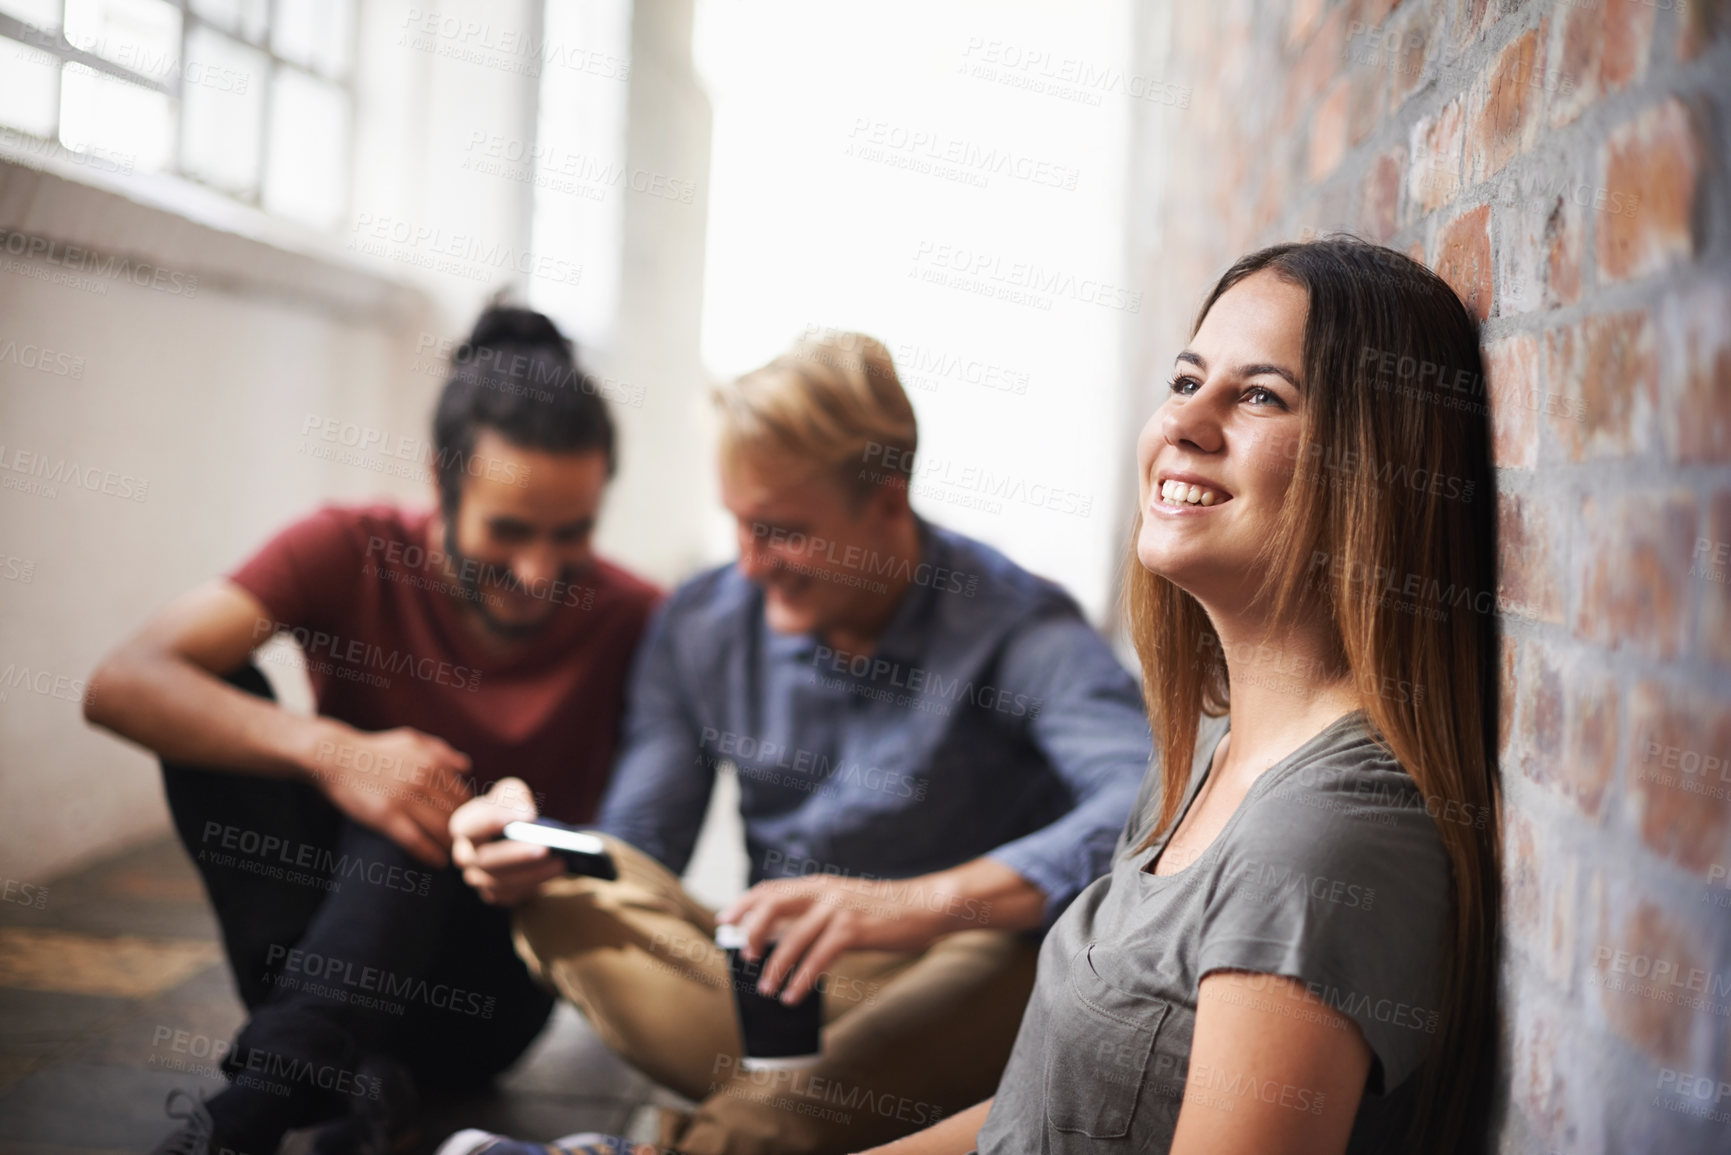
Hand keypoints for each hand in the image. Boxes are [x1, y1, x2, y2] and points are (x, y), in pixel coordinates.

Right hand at [306, 724, 472, 867]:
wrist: (336, 757)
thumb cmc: (376, 750)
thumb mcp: (412, 740)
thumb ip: (441, 751)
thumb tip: (466, 767)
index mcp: (432, 762)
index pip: (463, 795)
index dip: (470, 814)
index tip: (470, 826)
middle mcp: (423, 780)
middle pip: (455, 814)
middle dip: (464, 833)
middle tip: (467, 847)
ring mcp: (404, 799)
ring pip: (439, 829)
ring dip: (451, 846)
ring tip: (454, 856)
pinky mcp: (385, 817)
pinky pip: (415, 841)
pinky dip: (430, 854)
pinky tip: (437, 862)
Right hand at [450, 778, 567, 905]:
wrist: (513, 835)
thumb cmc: (509, 808)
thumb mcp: (510, 793)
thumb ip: (513, 796)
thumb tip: (526, 815)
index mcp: (463, 826)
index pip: (471, 826)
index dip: (495, 820)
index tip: (528, 815)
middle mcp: (464, 855)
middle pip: (485, 859)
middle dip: (517, 854)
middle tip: (545, 847)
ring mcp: (477, 878)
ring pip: (500, 881)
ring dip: (532, 873)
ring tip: (559, 861)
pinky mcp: (495, 894)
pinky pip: (513, 894)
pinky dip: (535, 883)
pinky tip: (556, 870)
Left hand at [715, 872, 963, 1005]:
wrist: (924, 905)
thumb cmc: (883, 911)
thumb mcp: (843, 904)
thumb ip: (814, 915)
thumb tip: (781, 938)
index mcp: (818, 885)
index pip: (770, 889)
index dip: (744, 905)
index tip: (725, 921)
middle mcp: (823, 891)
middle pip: (772, 905)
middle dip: (752, 932)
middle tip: (746, 958)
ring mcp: (837, 909)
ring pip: (792, 939)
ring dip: (775, 968)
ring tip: (767, 990)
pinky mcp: (853, 929)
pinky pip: (818, 958)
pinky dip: (801, 979)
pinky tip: (794, 996)